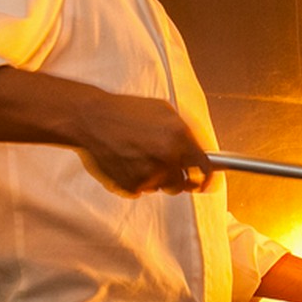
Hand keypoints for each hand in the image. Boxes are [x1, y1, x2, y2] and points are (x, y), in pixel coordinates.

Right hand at [73, 94, 211, 195]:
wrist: (91, 119)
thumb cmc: (126, 111)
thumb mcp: (164, 111)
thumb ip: (186, 131)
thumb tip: (204, 149)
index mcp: (179, 137)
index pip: (206, 168)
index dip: (211, 178)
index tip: (210, 183)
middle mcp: (167, 158)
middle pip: (185, 183)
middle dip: (180, 178)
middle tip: (166, 165)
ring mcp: (149, 175)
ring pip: (163, 187)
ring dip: (158, 178)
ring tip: (141, 157)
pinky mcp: (132, 187)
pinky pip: (143, 190)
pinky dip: (138, 181)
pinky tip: (127, 162)